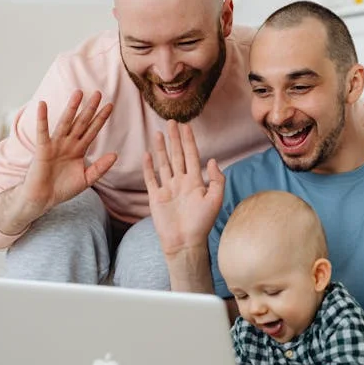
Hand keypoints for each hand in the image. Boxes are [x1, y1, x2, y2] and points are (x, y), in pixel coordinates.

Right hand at [17, 90, 116, 220]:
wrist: (43, 199)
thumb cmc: (63, 189)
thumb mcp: (86, 179)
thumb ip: (100, 168)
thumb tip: (115, 155)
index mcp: (79, 149)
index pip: (92, 131)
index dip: (100, 119)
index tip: (110, 105)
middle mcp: (68, 144)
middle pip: (81, 123)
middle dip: (90, 109)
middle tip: (99, 93)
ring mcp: (55, 145)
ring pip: (65, 123)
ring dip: (71, 108)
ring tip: (78, 93)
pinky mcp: (42, 149)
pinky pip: (43, 132)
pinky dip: (42, 119)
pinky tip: (43, 105)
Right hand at [143, 120, 224, 255]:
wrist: (185, 243)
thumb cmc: (202, 224)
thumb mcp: (215, 200)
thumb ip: (216, 179)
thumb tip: (213, 160)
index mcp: (195, 181)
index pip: (191, 155)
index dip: (188, 140)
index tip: (186, 125)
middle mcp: (181, 182)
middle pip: (177, 155)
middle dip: (174, 138)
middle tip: (171, 121)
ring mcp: (168, 189)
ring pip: (164, 163)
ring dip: (161, 148)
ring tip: (158, 132)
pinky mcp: (156, 198)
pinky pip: (151, 179)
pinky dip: (148, 167)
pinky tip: (147, 154)